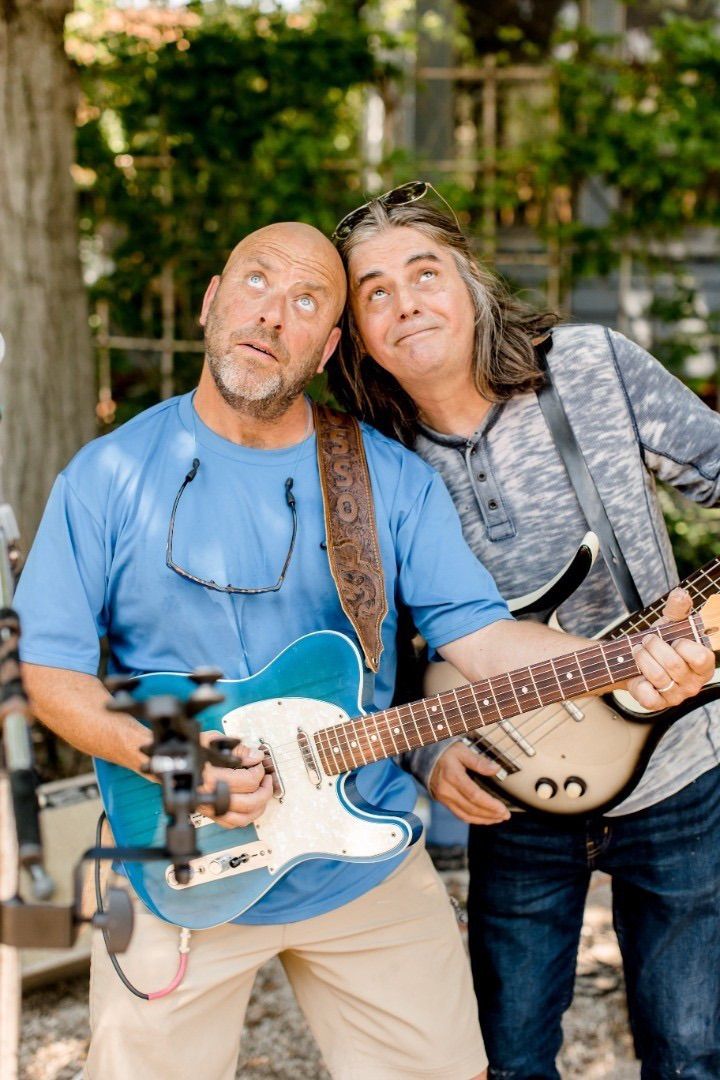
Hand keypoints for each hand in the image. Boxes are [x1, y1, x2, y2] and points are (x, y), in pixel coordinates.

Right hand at [197, 730, 273, 827]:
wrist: (169, 762)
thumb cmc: (188, 749)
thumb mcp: (212, 740)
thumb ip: (237, 749)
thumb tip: (255, 757)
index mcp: (212, 777)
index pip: (249, 781)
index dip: (259, 770)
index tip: (259, 763)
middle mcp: (210, 796)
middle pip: (250, 803)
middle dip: (265, 790)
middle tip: (267, 779)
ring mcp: (208, 807)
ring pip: (242, 818)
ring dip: (259, 807)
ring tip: (263, 793)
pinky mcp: (208, 813)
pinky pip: (231, 823)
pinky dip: (246, 817)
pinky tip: (251, 805)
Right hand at [429, 742, 510, 825]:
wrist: (424, 758)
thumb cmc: (445, 753)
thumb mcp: (462, 751)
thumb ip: (478, 761)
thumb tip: (496, 769)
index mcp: (453, 776)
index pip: (474, 795)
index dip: (490, 805)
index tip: (503, 809)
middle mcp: (447, 790)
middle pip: (471, 808)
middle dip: (490, 814)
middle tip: (505, 816)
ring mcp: (444, 798)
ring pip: (466, 815)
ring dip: (484, 820)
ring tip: (498, 819)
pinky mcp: (443, 802)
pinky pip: (459, 815)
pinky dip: (474, 819)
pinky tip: (484, 818)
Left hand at [626, 588, 715, 710]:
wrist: (637, 658)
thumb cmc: (662, 641)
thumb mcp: (670, 623)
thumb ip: (678, 609)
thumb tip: (681, 594)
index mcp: (704, 664)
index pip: (700, 657)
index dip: (683, 645)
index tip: (674, 639)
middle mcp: (693, 684)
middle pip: (673, 664)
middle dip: (653, 646)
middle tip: (646, 641)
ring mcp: (676, 696)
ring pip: (657, 676)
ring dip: (642, 658)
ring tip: (638, 651)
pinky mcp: (657, 704)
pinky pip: (647, 696)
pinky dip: (638, 683)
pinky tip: (638, 674)